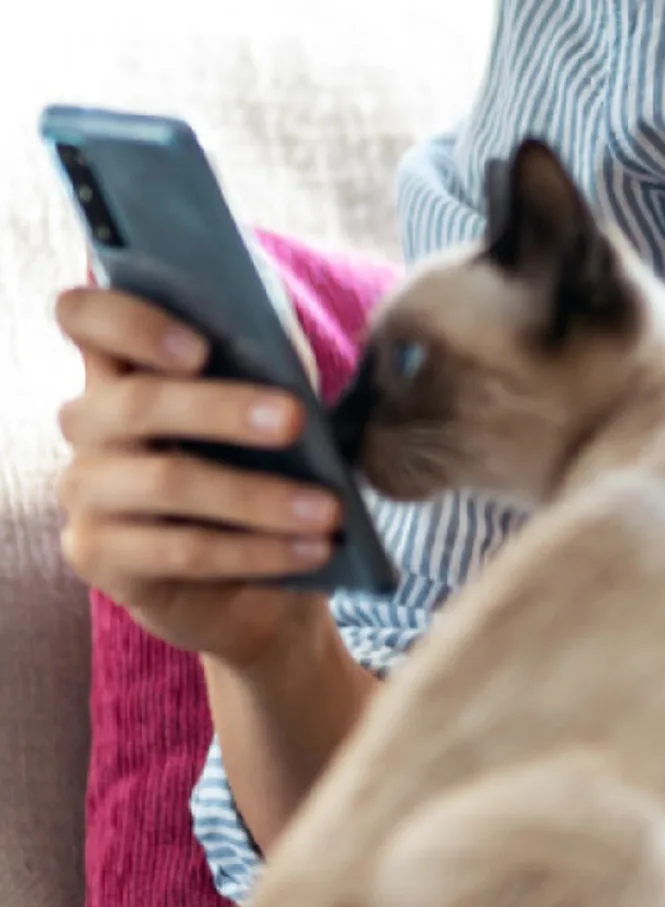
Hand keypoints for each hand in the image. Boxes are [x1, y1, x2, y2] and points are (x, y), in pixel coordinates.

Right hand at [54, 287, 340, 666]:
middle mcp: (88, 423)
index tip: (199, 348)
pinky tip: (311, 550)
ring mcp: (85, 490)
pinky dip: (257, 551)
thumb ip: (264, 372)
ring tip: (329, 511)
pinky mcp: (97, 554)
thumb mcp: (265, 414)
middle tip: (297, 419)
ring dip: (259, 496)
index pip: (84, 317)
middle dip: (222, 408)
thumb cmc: (257, 469)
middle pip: (136, 402)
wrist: (245, 581)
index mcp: (121, 368)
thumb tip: (289, 361)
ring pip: (167, 482)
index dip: (129, 322)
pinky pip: (183, 550)